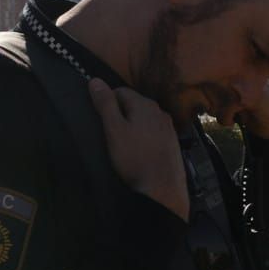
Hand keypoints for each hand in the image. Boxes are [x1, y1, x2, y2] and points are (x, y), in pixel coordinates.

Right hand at [87, 79, 188, 221]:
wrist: (162, 189)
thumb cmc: (134, 158)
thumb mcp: (114, 130)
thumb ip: (105, 104)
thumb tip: (95, 80)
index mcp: (145, 104)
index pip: (120, 91)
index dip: (107, 102)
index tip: (100, 121)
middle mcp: (160, 111)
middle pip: (134, 104)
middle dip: (120, 114)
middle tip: (110, 134)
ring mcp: (169, 127)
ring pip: (144, 119)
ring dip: (133, 126)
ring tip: (124, 145)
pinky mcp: (173, 143)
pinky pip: (153, 132)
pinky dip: (144, 137)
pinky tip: (139, 152)